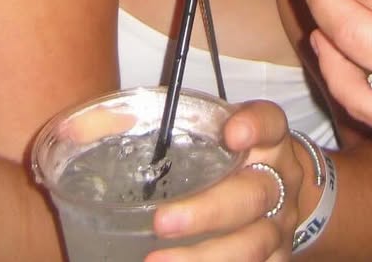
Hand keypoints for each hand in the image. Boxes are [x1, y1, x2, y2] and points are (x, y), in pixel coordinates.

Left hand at [149, 100, 302, 260]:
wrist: (280, 188)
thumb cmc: (231, 154)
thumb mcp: (214, 129)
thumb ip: (167, 124)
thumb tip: (91, 126)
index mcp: (268, 139)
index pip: (270, 123)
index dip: (254, 127)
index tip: (231, 134)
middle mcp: (280, 180)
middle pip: (253, 194)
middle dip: (208, 211)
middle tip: (161, 222)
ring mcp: (279, 224)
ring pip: (252, 243)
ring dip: (205, 257)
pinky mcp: (277, 258)